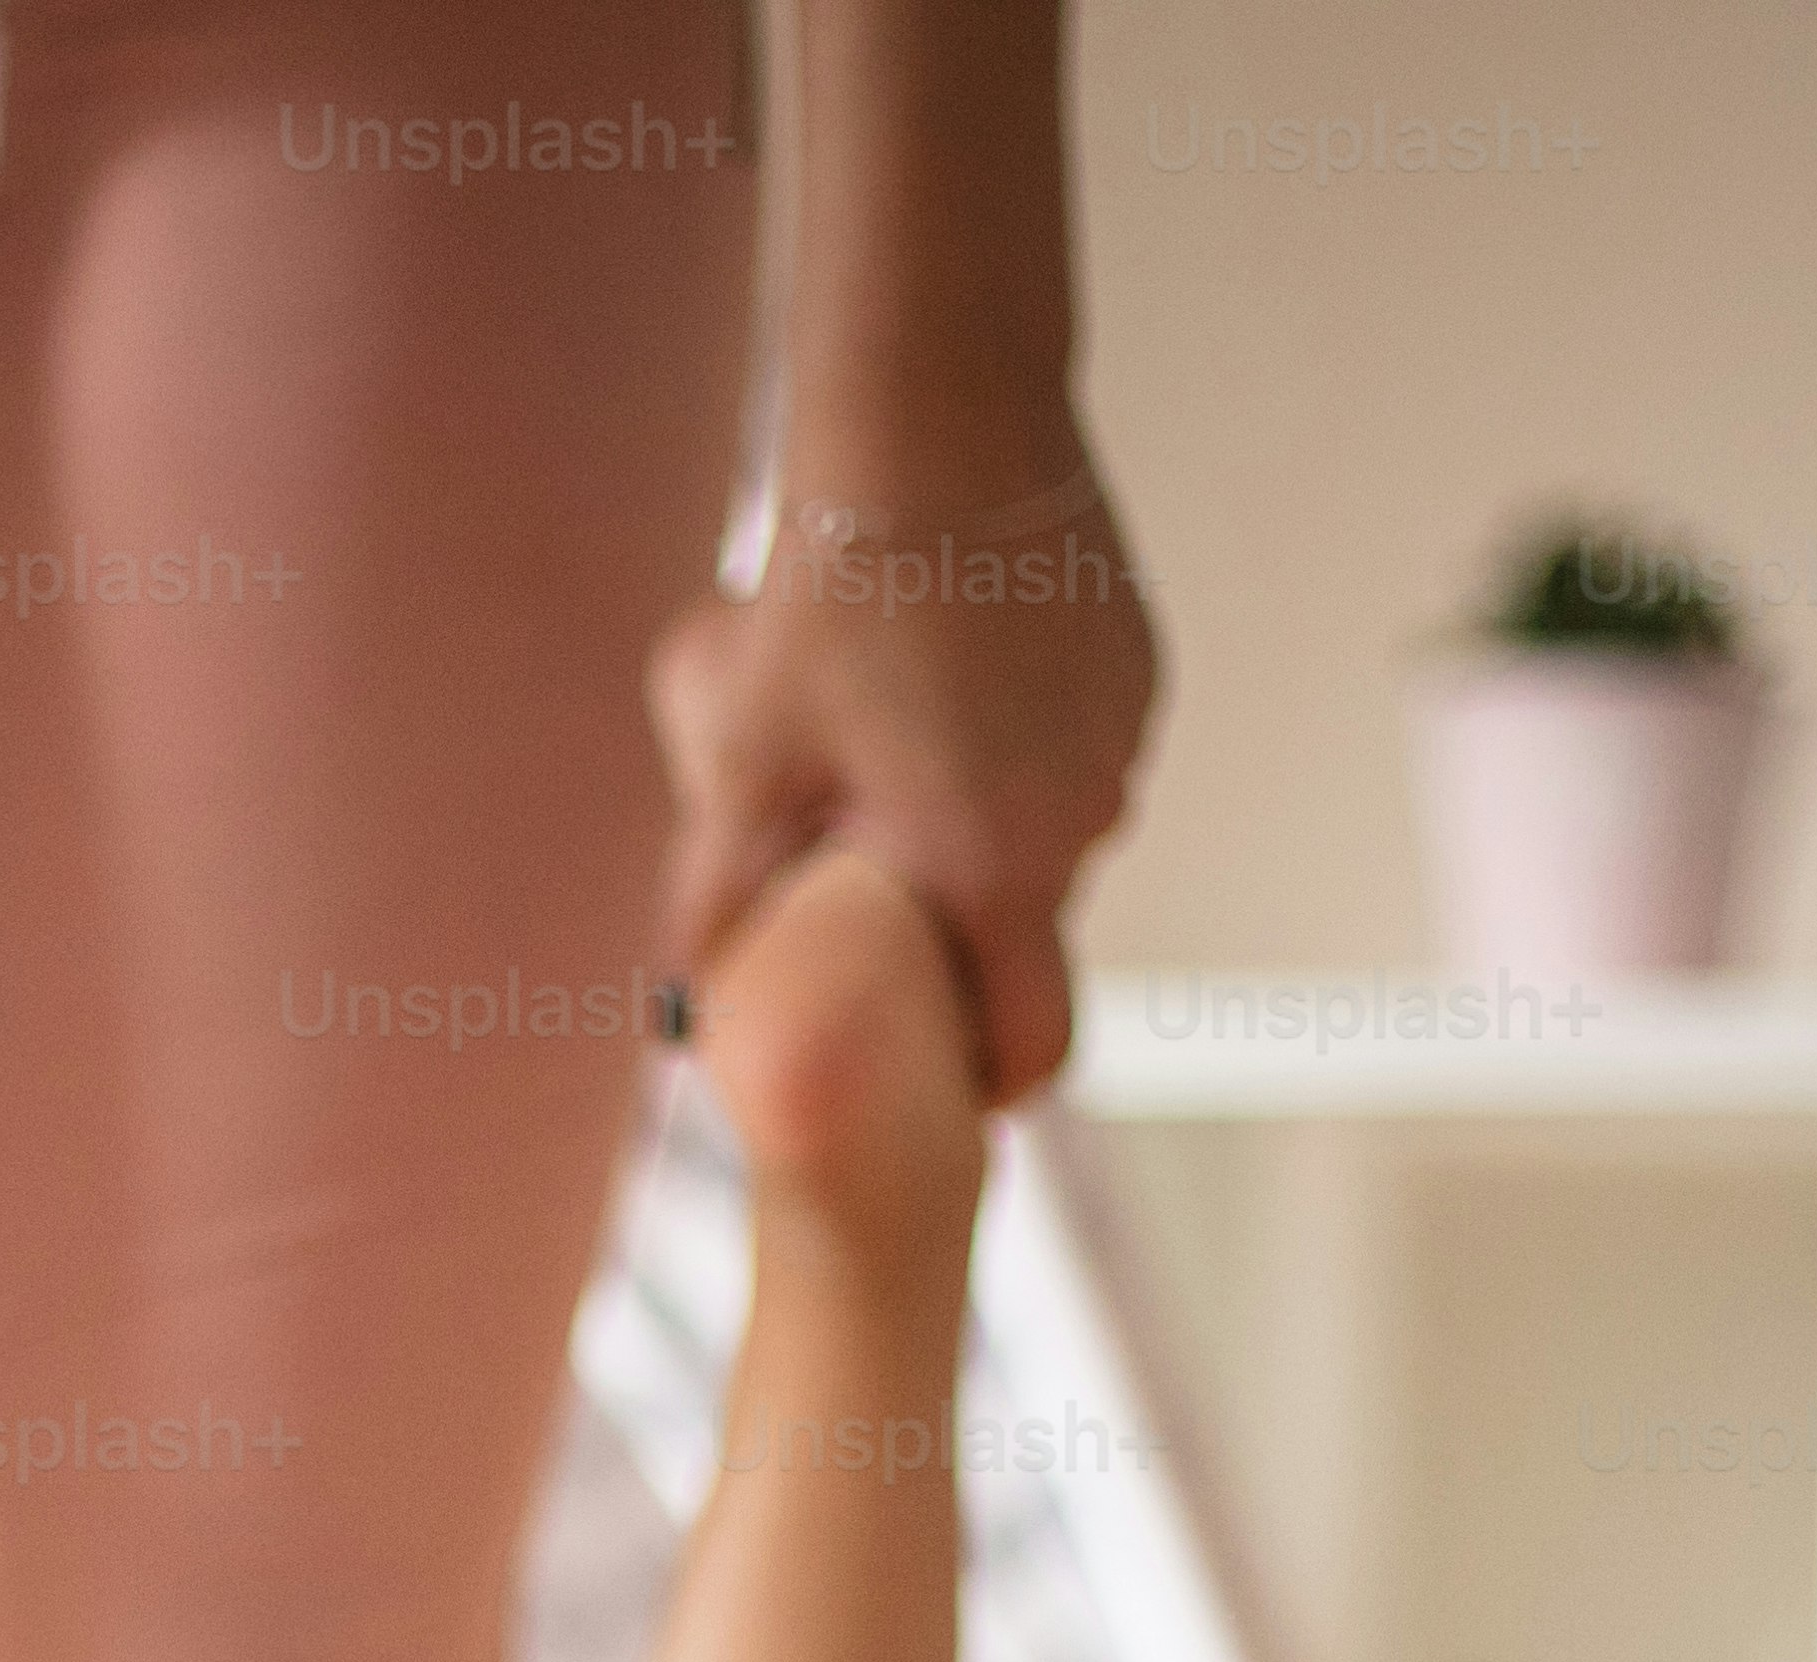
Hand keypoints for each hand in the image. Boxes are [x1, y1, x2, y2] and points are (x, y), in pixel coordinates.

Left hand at [655, 472, 1159, 1104]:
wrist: (934, 428)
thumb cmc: (834, 595)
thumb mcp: (740, 767)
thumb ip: (714, 907)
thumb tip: (683, 1010)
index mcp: (997, 866)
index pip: (1033, 1044)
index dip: (981, 1078)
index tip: (934, 1070)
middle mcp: (1086, 816)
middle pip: (1029, 934)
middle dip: (952, 922)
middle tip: (863, 858)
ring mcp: (1122, 742)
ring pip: (1047, 836)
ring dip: (976, 823)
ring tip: (889, 737)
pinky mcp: (1133, 674)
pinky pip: (1069, 753)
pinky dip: (1011, 747)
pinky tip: (944, 671)